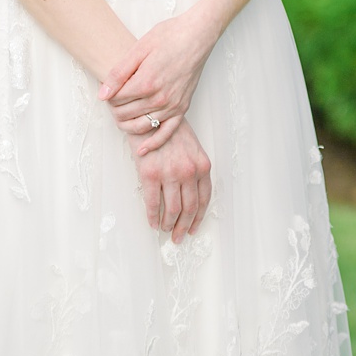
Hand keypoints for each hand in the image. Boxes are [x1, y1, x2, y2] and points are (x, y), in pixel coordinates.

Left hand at [101, 5, 222, 155]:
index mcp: (146, 82)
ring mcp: (173, 104)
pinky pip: (166, 132)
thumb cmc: (170, 36)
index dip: (109, 94)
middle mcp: (159, 98)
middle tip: (115, 98)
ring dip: (126, 124)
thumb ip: (118, 73)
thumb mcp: (139, 48)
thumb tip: (102, 95)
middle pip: (125, 114)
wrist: (198, 34)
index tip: (111, 86)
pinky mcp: (183, 106)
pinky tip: (142, 149)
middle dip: (115, 108)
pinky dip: (153, 143)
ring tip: (122, 115)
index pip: (115, 100)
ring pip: (141, 126)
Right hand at [136, 120, 212, 243]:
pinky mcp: (150, 175)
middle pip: (189, 208)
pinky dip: (153, 217)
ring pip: (172, 209)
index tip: (193, 228)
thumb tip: (190, 195)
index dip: (199, 216)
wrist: (151, 118)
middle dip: (184, 226)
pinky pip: (152, 203)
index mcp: (202, 166)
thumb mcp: (192, 149)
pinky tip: (153, 223)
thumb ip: (194, 170)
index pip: (204, 198)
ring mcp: (169, 174)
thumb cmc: (171, 133)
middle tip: (179, 237)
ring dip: (169, 224)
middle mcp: (189, 171)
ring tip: (165, 230)